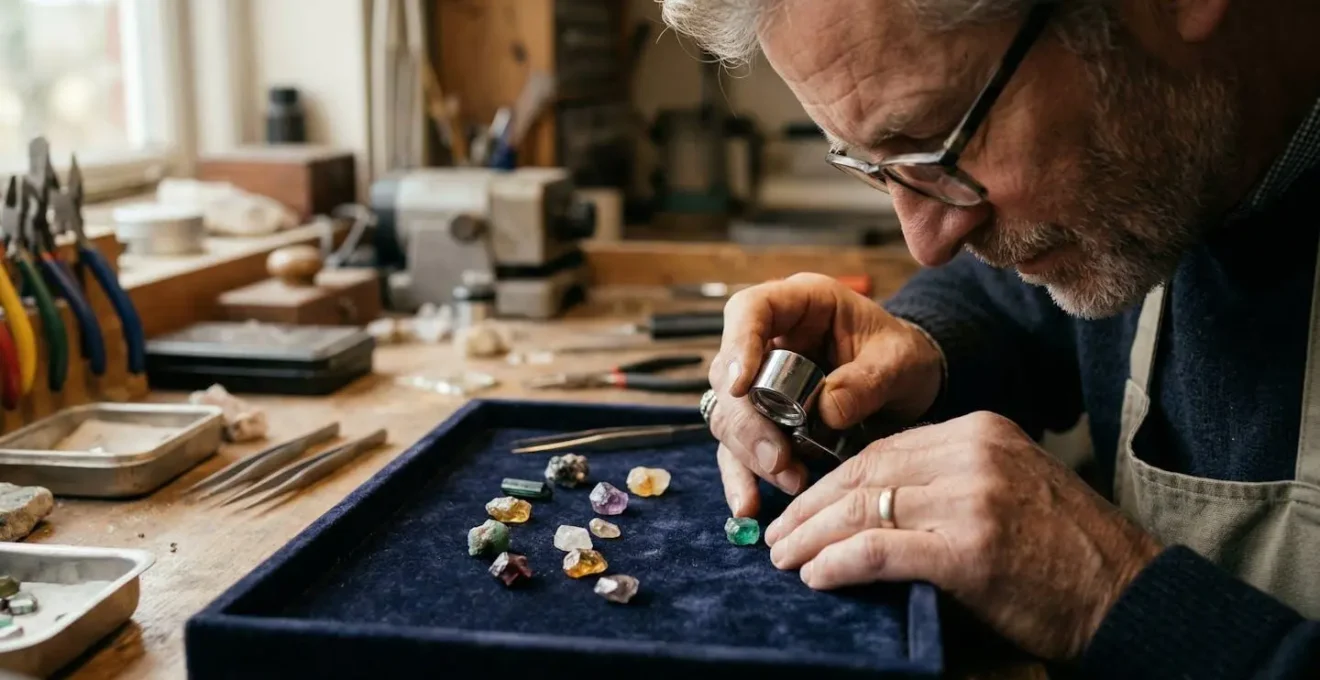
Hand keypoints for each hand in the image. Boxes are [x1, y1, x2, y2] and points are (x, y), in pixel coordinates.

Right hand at [705, 273, 943, 517]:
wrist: (911, 385)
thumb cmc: (903, 357)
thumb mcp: (899, 362)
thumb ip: (866, 380)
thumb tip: (825, 412)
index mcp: (800, 304)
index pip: (749, 309)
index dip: (737, 343)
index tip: (740, 386)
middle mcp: (770, 340)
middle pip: (730, 375)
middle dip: (749, 421)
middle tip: (778, 458)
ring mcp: (761, 382)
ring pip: (729, 416)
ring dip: (750, 453)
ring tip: (789, 480)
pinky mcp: (764, 421)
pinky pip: (741, 450)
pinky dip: (743, 478)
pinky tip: (747, 506)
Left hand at [762, 411, 1162, 659]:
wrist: (1128, 594)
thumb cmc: (1066, 551)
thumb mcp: (1008, 487)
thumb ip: (948, 481)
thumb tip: (872, 502)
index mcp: (980, 431)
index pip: (882, 449)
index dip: (831, 480)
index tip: (801, 506)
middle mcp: (973, 453)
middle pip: (865, 472)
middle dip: (811, 507)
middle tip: (777, 534)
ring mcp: (971, 499)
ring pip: (864, 508)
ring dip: (813, 537)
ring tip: (785, 559)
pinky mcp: (969, 549)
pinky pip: (880, 550)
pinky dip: (839, 563)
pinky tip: (817, 576)